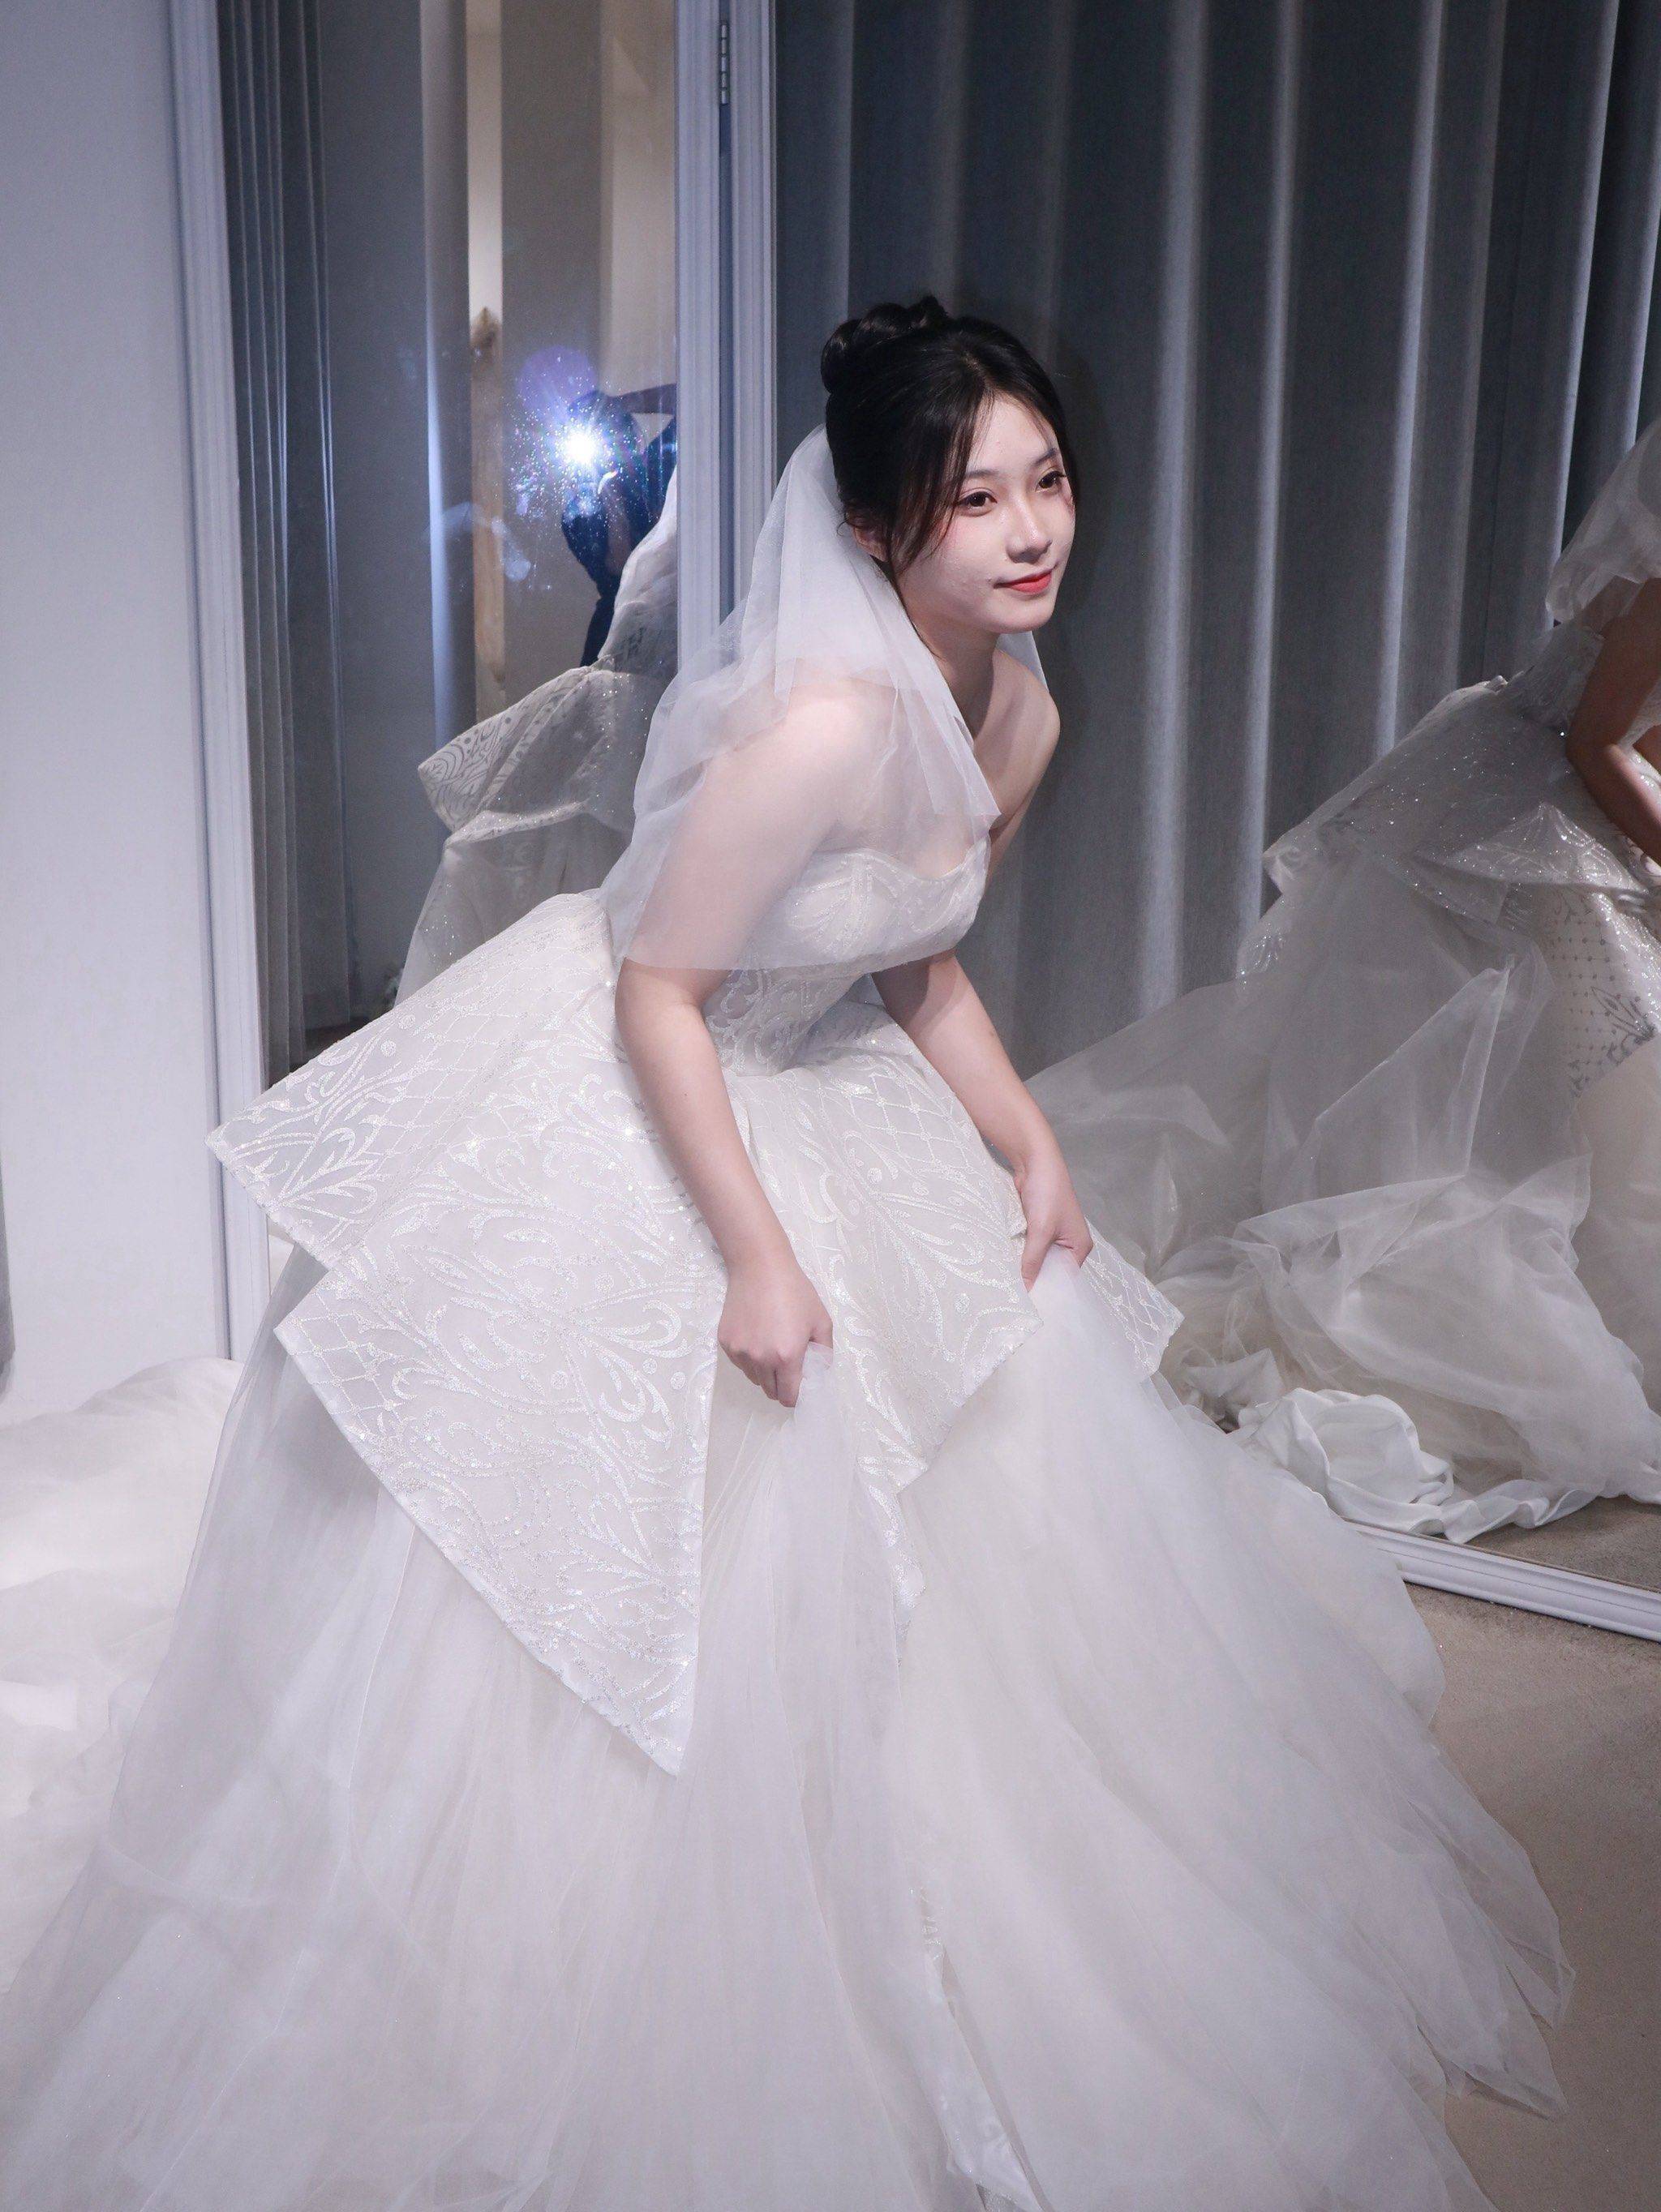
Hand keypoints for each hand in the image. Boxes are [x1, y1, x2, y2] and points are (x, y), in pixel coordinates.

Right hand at [718, 1247, 833, 1407]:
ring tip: (772, 1346)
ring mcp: (740, 1352)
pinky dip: (750, 1359)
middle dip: (781, 1385)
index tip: (799, 1387)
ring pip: (754, 1379)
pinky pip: (741, 1363)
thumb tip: (819, 1373)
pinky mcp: (726, 1343)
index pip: (788, 1397)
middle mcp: (760, 1359)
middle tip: (788, 1366)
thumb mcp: (821, 1320)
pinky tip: (757, 1336)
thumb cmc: (795, 1292)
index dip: (796, 1396)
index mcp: (787, 1357)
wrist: (759, 1267)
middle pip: (770, 1392)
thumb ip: (824, 1352)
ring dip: (764, 1373)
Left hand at [1012, 1138, 1093, 1288]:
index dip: (1048, 1289)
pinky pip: (1029, 1247)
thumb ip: (1033, 1261)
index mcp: (1079, 1247)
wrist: (1035, 1160)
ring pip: (1038, 1258)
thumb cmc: (1047, 1193)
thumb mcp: (1041, 1231)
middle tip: (1014, 1296)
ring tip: (1009, 1283)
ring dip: (1024, 1264)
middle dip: (1034, 1277)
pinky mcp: (1038, 1227)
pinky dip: (1020, 1252)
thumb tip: (1026, 1289)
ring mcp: (1053, 1235)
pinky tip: (1007, 1263)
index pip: (1065, 1278)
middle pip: (1051, 1269)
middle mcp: (1069, 1243)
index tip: (1030, 1305)